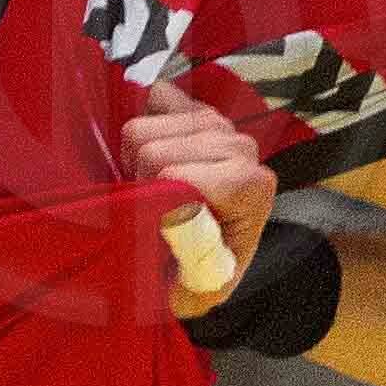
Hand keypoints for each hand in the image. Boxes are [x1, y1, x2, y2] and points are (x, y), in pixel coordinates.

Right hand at [119, 95, 275, 301]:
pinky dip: (143, 125)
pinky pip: (152, 98)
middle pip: (152, 149)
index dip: (151, 201)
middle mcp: (240, 147)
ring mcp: (218, 123)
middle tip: (152, 209)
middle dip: (140, 183)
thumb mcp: (200, 287)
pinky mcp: (195, 108)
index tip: (158, 226)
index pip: (172, 173)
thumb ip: (193, 261)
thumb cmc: (201, 277)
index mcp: (248, 184)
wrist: (210, 263)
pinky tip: (154, 158)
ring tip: (155, 189)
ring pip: (141, 127)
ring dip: (136, 162)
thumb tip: (174, 222)